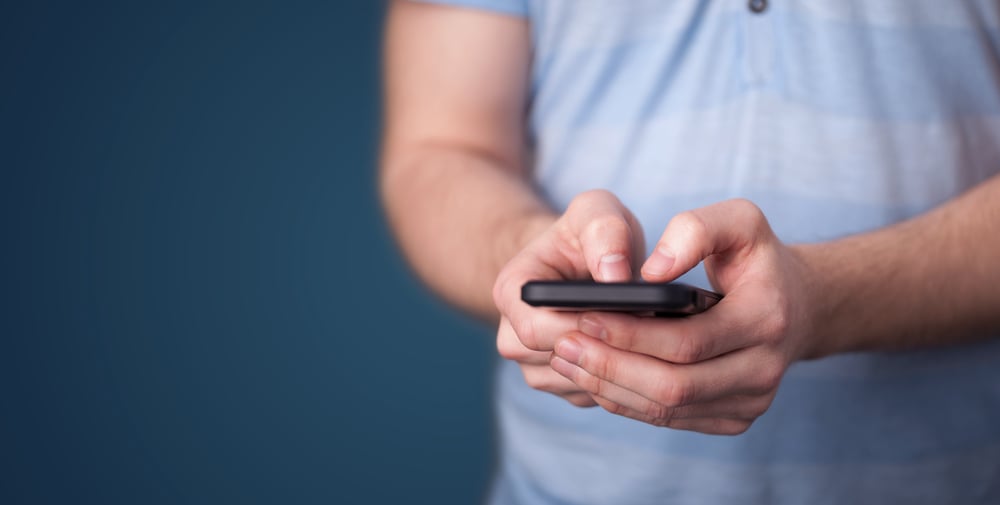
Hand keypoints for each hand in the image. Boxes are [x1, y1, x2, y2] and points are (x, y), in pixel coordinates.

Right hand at [492, 190, 644, 406]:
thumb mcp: (596, 211)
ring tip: (655, 338)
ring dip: (619, 367)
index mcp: (512, 292)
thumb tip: (615, 276)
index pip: (539, 328)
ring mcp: (535, 367)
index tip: (634, 309)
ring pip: (580, 383)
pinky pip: (594, 395)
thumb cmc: (586, 234)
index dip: (587, 324)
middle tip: (657, 327)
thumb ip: (605, 231)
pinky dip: (622, 379)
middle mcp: (513, 337)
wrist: (581, 261)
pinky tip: (646, 354)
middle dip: (610, 346)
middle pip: (560, 360)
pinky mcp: (564, 385)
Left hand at [549, 199, 814, 433]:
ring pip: (666, 409)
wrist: (798, 303)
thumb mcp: (739, 221)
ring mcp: (752, 402)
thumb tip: (651, 271)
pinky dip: (626, 400)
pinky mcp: (734, 418)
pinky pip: (670, 419)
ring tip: (566, 360)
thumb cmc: (756, 257)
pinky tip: (594, 377)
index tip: (583, 317)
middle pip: (672, 386)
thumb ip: (696, 229)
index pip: (685, 342)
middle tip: (562, 345)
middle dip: (610, 367)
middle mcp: (765, 370)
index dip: (629, 334)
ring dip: (610, 388)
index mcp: (766, 319)